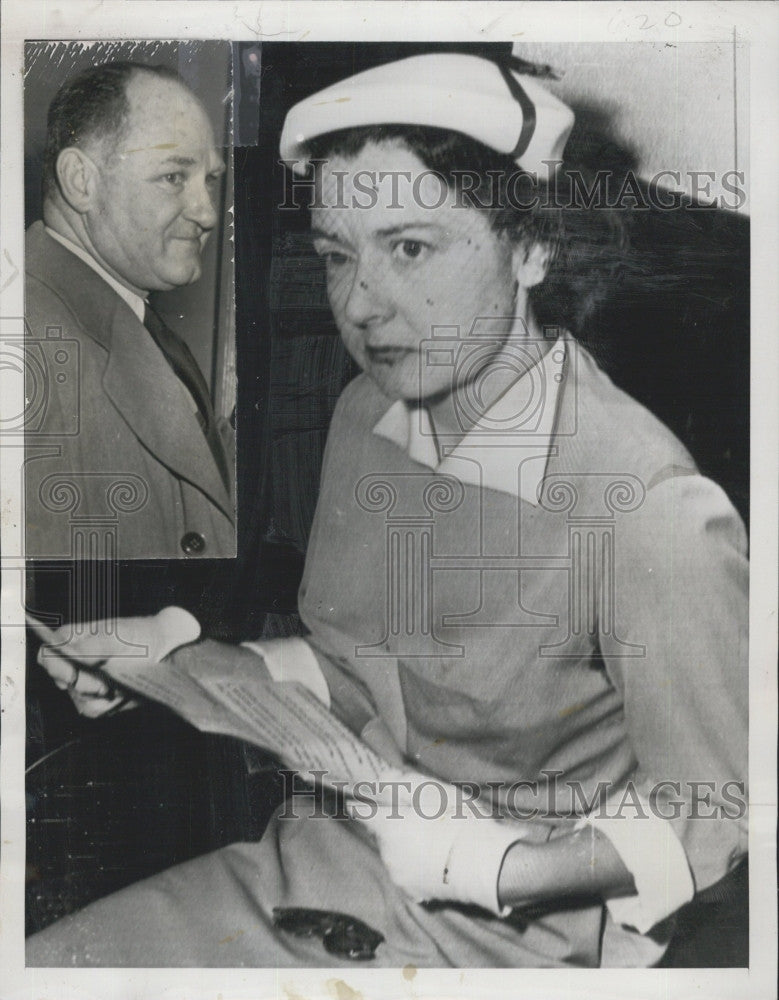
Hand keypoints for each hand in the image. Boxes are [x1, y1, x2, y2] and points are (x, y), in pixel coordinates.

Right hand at [30, 607, 199, 717]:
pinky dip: (109, 705)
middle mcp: (76, 661)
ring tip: (119, 685)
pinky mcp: (99, 698)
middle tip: (104, 685)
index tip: (70, 673)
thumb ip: (96, 644)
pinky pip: (93, 710)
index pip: (47, 654)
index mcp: (75, 639)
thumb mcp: (122, 635)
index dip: (53, 665)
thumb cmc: (144, 636)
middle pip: (61, 681)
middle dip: (84, 684)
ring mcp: (86, 681)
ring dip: (100, 696)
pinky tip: (123, 694)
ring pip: (78, 699)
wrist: (168, 652)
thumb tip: (72, 651)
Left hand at [352, 769, 549, 914]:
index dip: (361, 802)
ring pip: (394, 853)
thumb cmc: (458, 821)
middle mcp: (386, 853)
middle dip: (392, 824)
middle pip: (381, 833)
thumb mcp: (433, 790)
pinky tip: (435, 857)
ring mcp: (398, 876)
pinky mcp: (413, 893)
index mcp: (387, 826)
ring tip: (432, 838)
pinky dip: (415, 865)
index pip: (360, 811)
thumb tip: (381, 778)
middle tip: (417, 816)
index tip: (360, 797)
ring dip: (404, 845)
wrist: (485, 864)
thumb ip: (401, 782)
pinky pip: (407, 872)